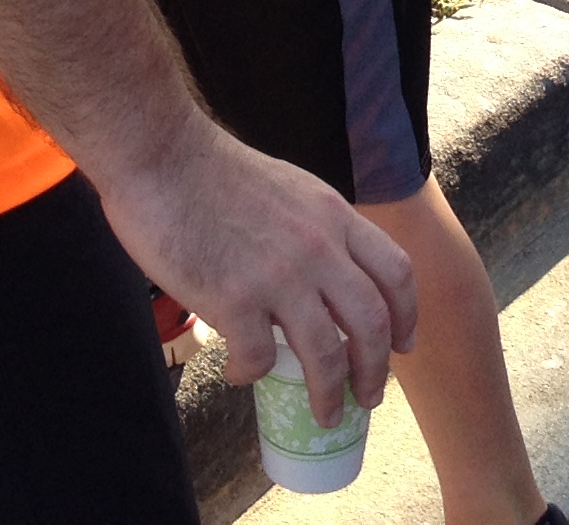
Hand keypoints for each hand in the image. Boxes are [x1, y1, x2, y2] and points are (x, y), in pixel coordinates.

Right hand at [96, 114, 417, 426]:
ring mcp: (277, 274)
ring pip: (326, 353)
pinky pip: (257, 358)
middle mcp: (317, 246)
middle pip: (371, 322)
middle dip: (377, 369)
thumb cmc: (213, 170)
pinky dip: (252, 374)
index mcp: (333, 215)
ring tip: (325, 414)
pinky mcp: (233, 298)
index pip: (394, 271)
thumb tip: (323, 275)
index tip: (404, 345)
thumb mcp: (289, 189)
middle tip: (369, 396)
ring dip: (329, 394)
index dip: (407, 315)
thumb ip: (314, 228)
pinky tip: (240, 373)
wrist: (161, 155)